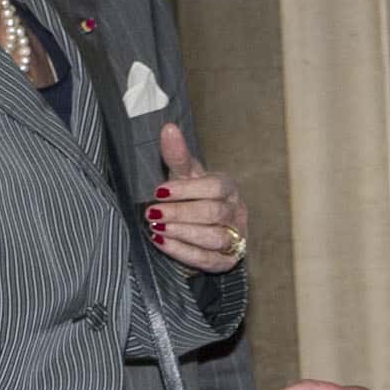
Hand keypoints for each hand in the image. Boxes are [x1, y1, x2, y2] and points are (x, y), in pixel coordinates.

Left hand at [146, 123, 247, 273]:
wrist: (201, 229)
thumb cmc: (193, 197)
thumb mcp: (184, 176)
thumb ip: (177, 155)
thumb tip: (168, 128)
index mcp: (229, 188)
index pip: (214, 188)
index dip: (187, 190)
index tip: (159, 192)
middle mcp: (237, 213)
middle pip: (214, 214)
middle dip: (180, 213)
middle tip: (152, 213)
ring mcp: (236, 238)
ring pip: (214, 238)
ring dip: (183, 233)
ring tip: (157, 228)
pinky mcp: (227, 261)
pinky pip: (208, 259)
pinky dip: (184, 252)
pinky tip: (162, 243)